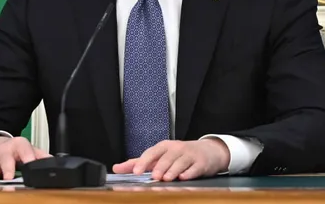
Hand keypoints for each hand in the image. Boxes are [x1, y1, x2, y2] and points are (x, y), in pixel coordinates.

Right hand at [0, 136, 50, 181]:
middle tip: (9, 177)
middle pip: (6, 159)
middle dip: (7, 169)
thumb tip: (52, 162)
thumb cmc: (14, 150)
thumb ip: (40, 155)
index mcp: (19, 145)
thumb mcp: (28, 149)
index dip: (27, 158)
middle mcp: (5, 150)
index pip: (25, 150)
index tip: (30, 164)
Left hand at [112, 139, 229, 181]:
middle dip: (160, 167)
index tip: (136, 171)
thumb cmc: (179, 154)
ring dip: (173, 170)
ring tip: (166, 178)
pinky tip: (184, 177)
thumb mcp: (160, 155)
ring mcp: (189, 155)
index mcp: (164, 147)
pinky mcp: (201, 163)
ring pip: (180, 162)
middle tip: (154, 176)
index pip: (152, 153)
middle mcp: (176, 149)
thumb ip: (139, 162)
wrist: (208, 151)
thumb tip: (117, 168)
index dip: (144, 161)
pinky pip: (194, 168)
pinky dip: (189, 173)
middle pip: (166, 157)